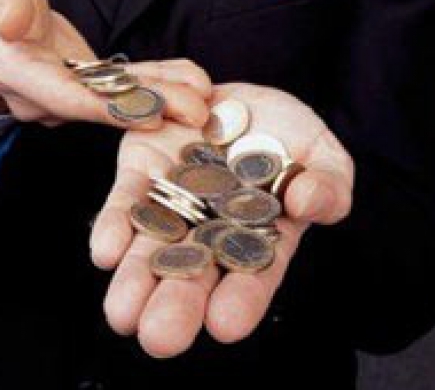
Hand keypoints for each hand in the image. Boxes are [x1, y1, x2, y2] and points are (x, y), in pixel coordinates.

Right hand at [0, 0, 210, 128]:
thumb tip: (14, 24)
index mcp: (16, 73)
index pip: (61, 95)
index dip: (105, 106)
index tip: (146, 113)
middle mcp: (45, 95)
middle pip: (100, 106)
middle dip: (149, 109)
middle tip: (194, 111)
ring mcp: (70, 94)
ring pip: (118, 100)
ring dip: (162, 99)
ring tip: (202, 99)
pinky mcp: (89, 85)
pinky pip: (124, 88)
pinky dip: (156, 84)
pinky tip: (189, 82)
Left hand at [90, 83, 353, 357]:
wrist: (237, 97)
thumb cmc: (288, 134)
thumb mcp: (322, 155)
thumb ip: (328, 185)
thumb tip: (305, 202)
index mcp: (260, 236)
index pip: (253, 274)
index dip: (241, 299)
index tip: (224, 325)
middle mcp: (210, 229)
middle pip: (194, 272)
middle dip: (176, 304)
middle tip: (158, 338)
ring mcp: (173, 203)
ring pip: (151, 248)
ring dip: (134, 279)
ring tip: (121, 314)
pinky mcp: (141, 173)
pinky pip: (125, 202)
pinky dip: (114, 226)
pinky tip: (106, 251)